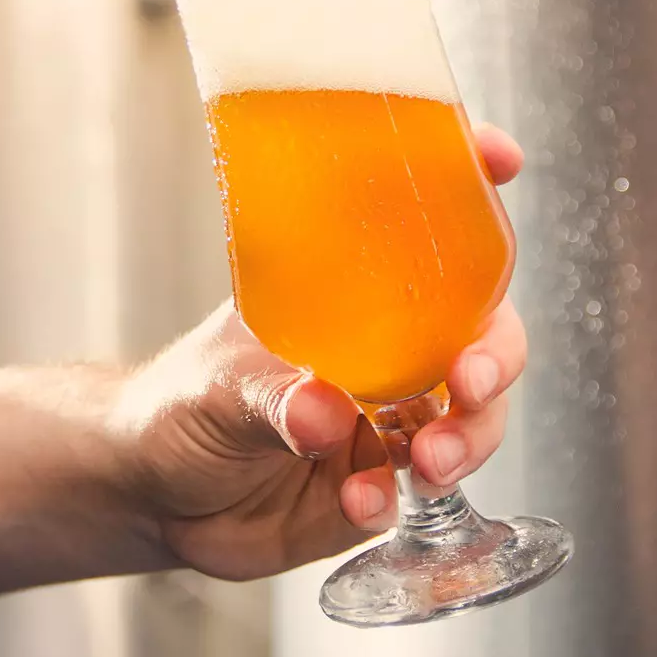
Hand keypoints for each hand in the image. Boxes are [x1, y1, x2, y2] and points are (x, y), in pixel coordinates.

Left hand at [112, 125, 529, 580]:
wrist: (155, 496)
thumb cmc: (182, 403)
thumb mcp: (215, 381)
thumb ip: (270, 396)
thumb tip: (324, 412)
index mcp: (352, 293)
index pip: (424, 226)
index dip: (472, 183)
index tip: (500, 155)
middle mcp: (389, 350)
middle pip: (483, 333)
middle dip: (495, 355)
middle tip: (470, 382)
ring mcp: (393, 418)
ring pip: (472, 419)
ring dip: (465, 438)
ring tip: (427, 463)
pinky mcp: (384, 483)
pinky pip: (421, 493)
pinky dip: (399, 496)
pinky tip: (365, 500)